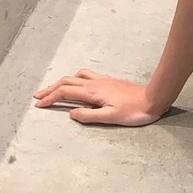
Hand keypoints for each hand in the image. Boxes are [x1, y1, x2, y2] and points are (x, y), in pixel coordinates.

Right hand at [33, 68, 165, 125]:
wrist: (153, 98)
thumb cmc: (135, 111)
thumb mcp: (111, 117)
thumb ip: (89, 116)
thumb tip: (71, 114)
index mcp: (93, 92)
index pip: (65, 93)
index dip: (50, 98)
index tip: (39, 104)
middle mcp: (95, 83)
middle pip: (66, 82)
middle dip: (50, 89)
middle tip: (38, 96)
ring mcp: (102, 80)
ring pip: (75, 76)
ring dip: (62, 82)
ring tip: (53, 89)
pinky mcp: (109, 81)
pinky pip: (86, 75)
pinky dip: (75, 79)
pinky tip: (77, 83)